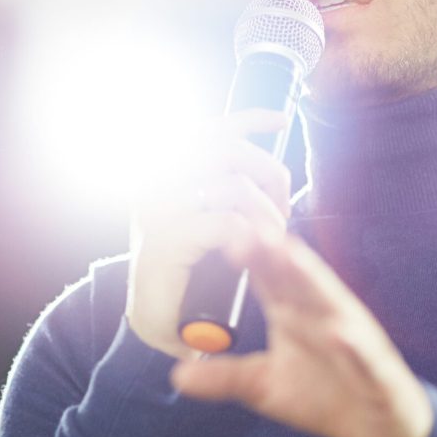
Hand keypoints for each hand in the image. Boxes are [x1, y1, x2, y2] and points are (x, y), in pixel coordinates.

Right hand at [126, 109, 290, 359]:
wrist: (157, 317)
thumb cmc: (189, 265)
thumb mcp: (206, 213)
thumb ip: (222, 182)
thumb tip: (260, 156)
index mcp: (161, 168)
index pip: (208, 129)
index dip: (249, 119)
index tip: (282, 120)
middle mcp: (154, 180)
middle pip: (229, 150)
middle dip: (269, 172)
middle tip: (283, 204)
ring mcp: (157, 209)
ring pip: (234, 186)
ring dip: (267, 211)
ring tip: (274, 234)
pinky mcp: (164, 242)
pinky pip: (227, 223)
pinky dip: (253, 235)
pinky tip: (258, 248)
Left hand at [171, 231, 433, 436]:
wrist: (381, 429)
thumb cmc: (323, 395)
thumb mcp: (264, 387)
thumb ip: (224, 376)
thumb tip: (175, 374)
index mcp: (294, 313)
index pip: (267, 276)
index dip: (245, 253)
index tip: (218, 229)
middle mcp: (322, 314)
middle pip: (296, 277)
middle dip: (274, 251)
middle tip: (248, 225)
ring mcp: (351, 338)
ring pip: (330, 302)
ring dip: (312, 278)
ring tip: (290, 255)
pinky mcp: (376, 369)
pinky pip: (363, 355)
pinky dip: (352, 345)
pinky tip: (339, 333)